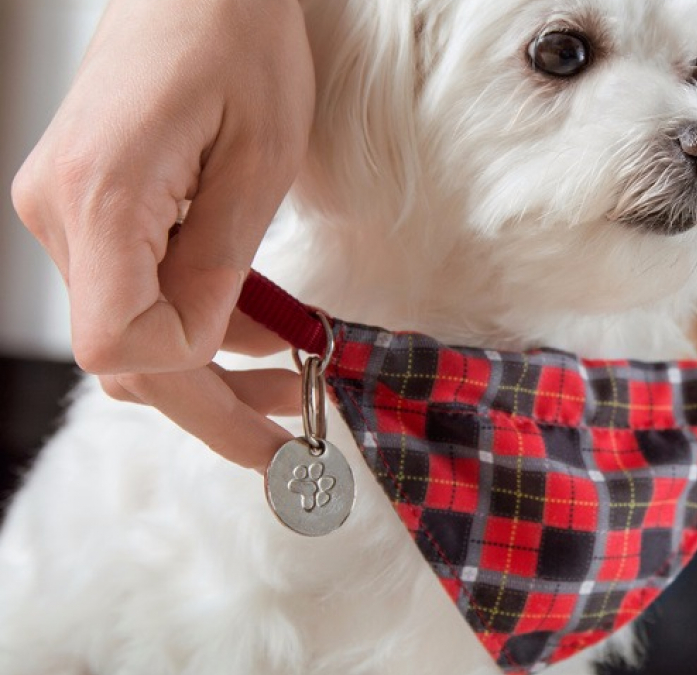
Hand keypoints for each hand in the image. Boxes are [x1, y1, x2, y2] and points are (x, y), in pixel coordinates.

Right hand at [10, 0, 314, 469]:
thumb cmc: (237, 42)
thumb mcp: (260, 160)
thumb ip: (226, 266)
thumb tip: (212, 351)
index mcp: (100, 199)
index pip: (126, 346)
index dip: (203, 375)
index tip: (278, 385)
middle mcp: (59, 213)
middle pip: (124, 356)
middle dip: (213, 404)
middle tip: (289, 438)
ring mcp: (63, 210)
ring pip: (127, 330)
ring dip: (210, 364)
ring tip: (293, 374)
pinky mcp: (85, 204)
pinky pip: (131, 289)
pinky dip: (191, 317)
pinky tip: (254, 325)